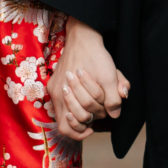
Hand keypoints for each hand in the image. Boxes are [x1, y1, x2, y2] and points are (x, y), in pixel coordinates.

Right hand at [48, 18, 129, 140]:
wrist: (83, 37)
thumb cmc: (96, 56)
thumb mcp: (110, 76)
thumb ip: (113, 98)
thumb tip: (114, 115)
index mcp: (65, 93)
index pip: (67, 126)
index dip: (80, 131)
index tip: (92, 127)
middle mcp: (56, 93)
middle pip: (66, 120)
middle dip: (83, 119)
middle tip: (96, 114)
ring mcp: (53, 88)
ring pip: (62, 112)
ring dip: (78, 113)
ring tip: (90, 109)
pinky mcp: (54, 83)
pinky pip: (60, 102)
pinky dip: (72, 105)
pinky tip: (83, 100)